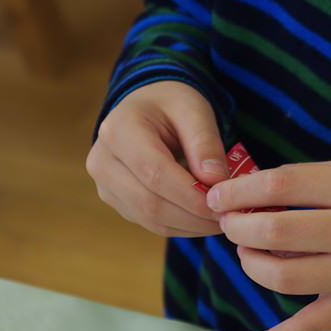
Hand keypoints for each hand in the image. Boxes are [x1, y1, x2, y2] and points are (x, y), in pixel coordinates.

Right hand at [86, 81, 227, 236]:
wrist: (147, 108)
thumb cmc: (171, 104)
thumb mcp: (194, 110)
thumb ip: (205, 142)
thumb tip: (215, 182)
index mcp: (118, 130)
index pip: (154, 173)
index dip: (190, 195)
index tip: (222, 204)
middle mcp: (102, 161)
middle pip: (149, 203)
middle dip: (193, 216)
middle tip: (227, 217)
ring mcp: (105, 184)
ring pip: (149, 219)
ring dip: (189, 225)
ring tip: (220, 219)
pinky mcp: (116, 201)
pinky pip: (149, 223)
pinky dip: (181, 225)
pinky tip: (203, 219)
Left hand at [207, 160, 330, 330]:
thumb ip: (309, 179)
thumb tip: (251, 192)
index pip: (280, 186)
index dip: (239, 192)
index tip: (219, 196)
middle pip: (274, 232)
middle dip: (237, 227)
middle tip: (230, 223)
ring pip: (281, 278)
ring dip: (250, 264)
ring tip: (248, 252)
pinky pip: (308, 328)